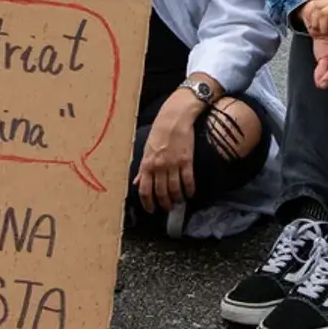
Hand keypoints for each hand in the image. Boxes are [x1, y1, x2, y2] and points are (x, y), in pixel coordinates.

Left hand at [135, 92, 200, 212]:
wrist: (174, 118)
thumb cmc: (159, 132)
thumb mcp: (146, 150)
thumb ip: (143, 169)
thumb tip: (137, 182)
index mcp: (147, 164)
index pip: (145, 190)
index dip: (148, 203)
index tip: (151, 210)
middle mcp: (159, 166)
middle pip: (161, 193)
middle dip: (164, 204)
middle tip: (168, 208)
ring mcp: (173, 164)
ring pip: (175, 189)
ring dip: (177, 199)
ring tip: (179, 202)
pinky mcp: (187, 160)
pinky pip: (188, 180)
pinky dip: (189, 190)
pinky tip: (190, 193)